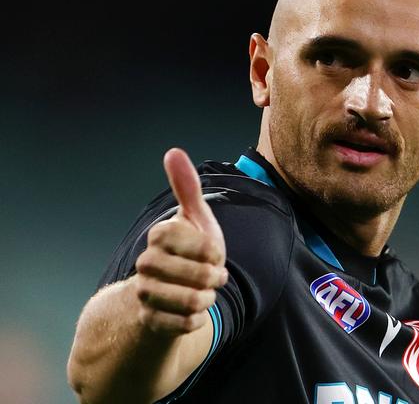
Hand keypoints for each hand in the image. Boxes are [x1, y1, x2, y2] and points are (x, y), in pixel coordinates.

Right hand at [134, 148, 227, 335]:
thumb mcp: (195, 217)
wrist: (171, 290)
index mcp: (160, 236)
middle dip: (213, 276)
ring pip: (191, 301)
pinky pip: (185, 323)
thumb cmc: (190, 250)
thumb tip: (173, 151)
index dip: (211, 249)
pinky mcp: (151, 320)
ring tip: (206, 293)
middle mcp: (147, 263)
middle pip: (195, 274)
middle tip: (215, 276)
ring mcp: (146, 292)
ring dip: (207, 298)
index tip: (213, 252)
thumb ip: (187, 187)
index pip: (195, 242)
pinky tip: (193, 311)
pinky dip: (197, 318)